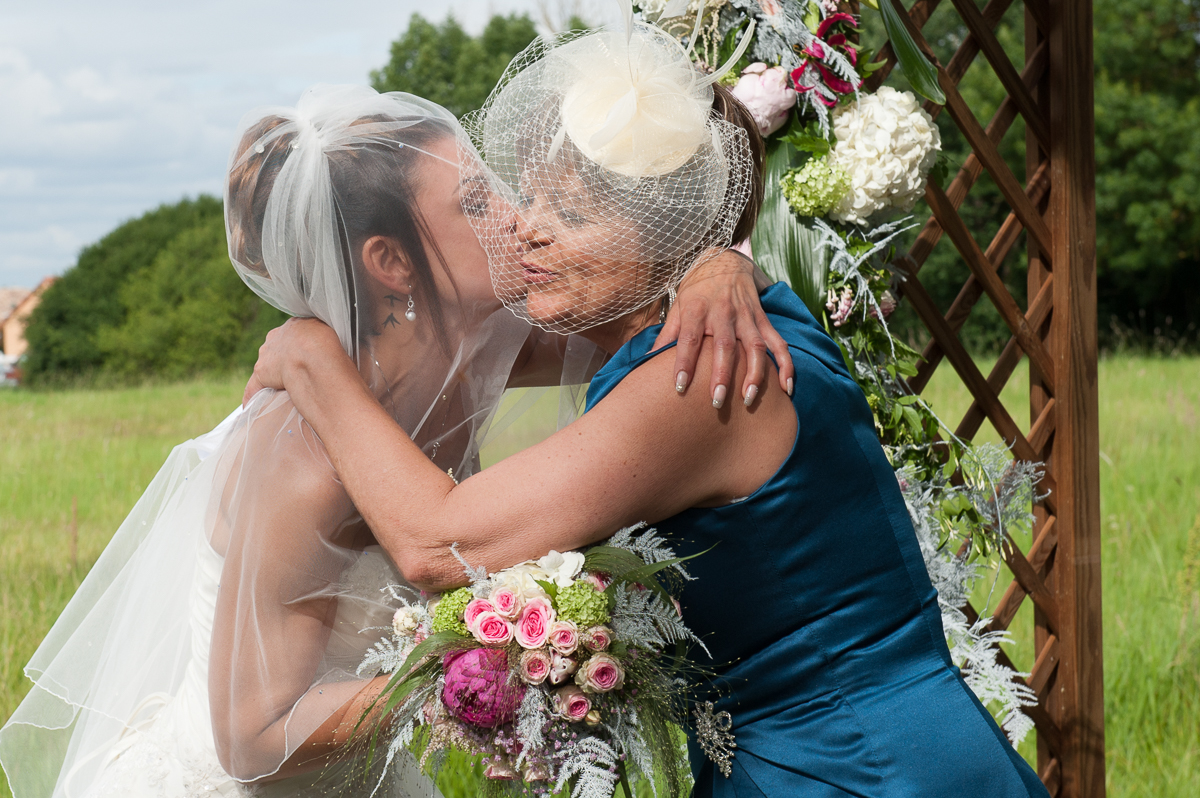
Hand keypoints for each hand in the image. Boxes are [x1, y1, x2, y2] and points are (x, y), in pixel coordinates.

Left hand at [242, 317, 341, 407]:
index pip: (296, 336)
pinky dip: (254, 395)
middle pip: (278, 348)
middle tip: (299, 376)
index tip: (309, 360)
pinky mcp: (262, 371)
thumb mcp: (343, 338)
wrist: (317, 357)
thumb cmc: (338, 350)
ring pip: (268, 366)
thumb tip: (358, 349)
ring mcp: (268, 353)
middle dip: (285, 360)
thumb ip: (339, 343)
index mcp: (300, 324)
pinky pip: (255, 385)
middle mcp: (280, 334)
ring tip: (284, 392)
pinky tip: (255, 407)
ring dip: (273, 377)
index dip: (302, 349)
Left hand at [653, 249, 793, 407]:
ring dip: (755, 374)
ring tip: (748, 400)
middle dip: (722, 375)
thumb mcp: (677, 306)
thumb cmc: (696, 289)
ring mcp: (747, 316)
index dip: (684, 362)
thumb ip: (666, 334)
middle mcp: (723, 312)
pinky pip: (778, 343)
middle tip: (717, 402)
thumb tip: (646, 361)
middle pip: (724, 345)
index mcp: (697, 309)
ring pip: (755, 346)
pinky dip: (785, 364)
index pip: (689, 338)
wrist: (725, 260)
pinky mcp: (763, 319)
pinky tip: (785, 387)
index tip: (679, 387)